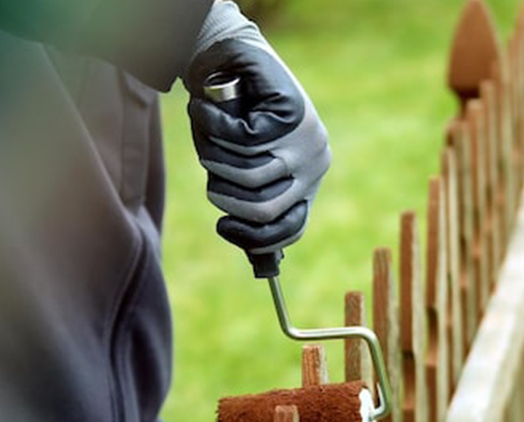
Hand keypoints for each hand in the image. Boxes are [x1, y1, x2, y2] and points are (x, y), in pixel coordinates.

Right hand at [185, 1, 330, 254]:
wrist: (228, 56)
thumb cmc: (229, 119)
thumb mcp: (241, 168)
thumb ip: (252, 207)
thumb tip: (260, 263)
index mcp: (307, 180)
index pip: (290, 229)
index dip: (253, 237)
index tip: (224, 227)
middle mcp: (315, 162)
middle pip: (265, 208)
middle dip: (225, 195)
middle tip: (211, 172)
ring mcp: (308, 137)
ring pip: (252, 174)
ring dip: (217, 159)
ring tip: (210, 137)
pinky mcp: (294, 111)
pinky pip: (245, 139)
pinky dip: (215, 128)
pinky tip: (208, 111)